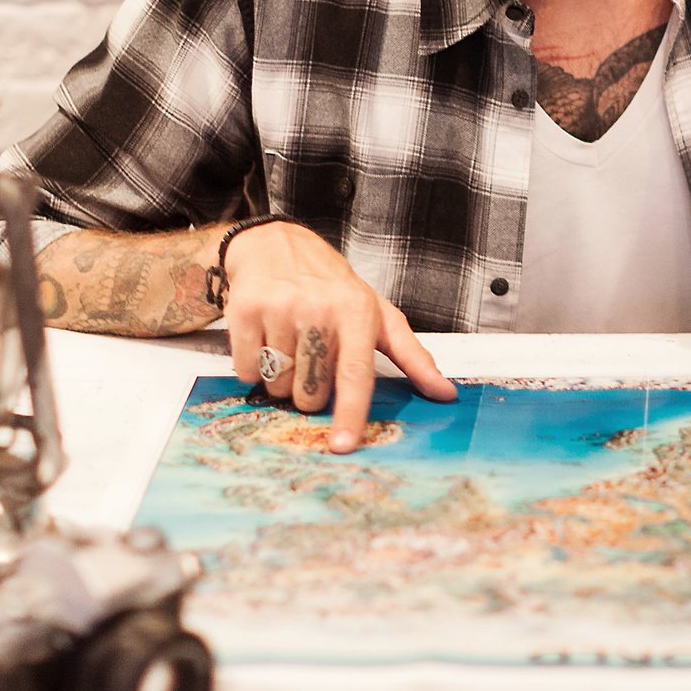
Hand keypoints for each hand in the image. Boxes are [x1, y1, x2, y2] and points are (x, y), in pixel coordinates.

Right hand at [220, 222, 454, 451]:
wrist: (277, 246)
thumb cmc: (334, 289)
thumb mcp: (378, 315)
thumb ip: (413, 357)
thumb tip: (446, 393)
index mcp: (357, 312)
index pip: (354, 373)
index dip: (350, 413)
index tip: (344, 444)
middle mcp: (318, 309)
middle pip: (311, 392)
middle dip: (311, 390)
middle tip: (312, 359)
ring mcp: (279, 308)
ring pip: (277, 385)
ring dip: (281, 380)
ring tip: (289, 346)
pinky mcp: (244, 311)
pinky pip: (246, 371)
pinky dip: (253, 367)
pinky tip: (265, 339)